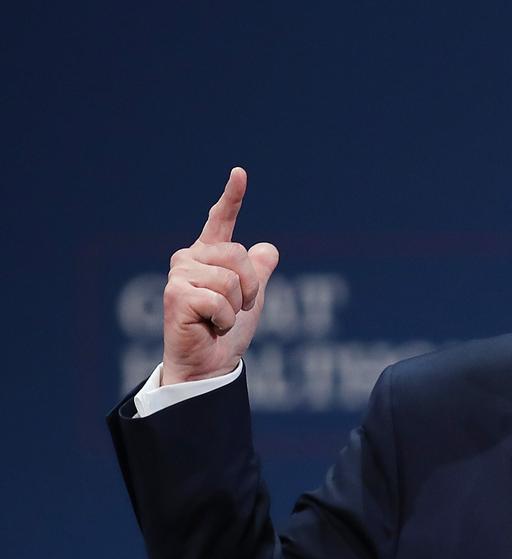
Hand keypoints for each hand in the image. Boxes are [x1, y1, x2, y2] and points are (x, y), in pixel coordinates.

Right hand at [161, 167, 278, 384]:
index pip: (221, 220)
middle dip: (249, 288)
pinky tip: (209, 326)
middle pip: (238, 255)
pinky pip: (220, 300)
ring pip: (231, 279)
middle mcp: (189, 258)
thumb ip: (258, 273)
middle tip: (234, 309)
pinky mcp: (176, 295)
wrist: (209, 365)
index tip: (240, 173)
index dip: (232, 197)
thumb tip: (269, 248)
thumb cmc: (225, 333)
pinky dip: (224, 319)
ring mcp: (179, 275)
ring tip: (219, 319)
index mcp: (208, 256)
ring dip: (236, 307)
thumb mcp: (251, 299)